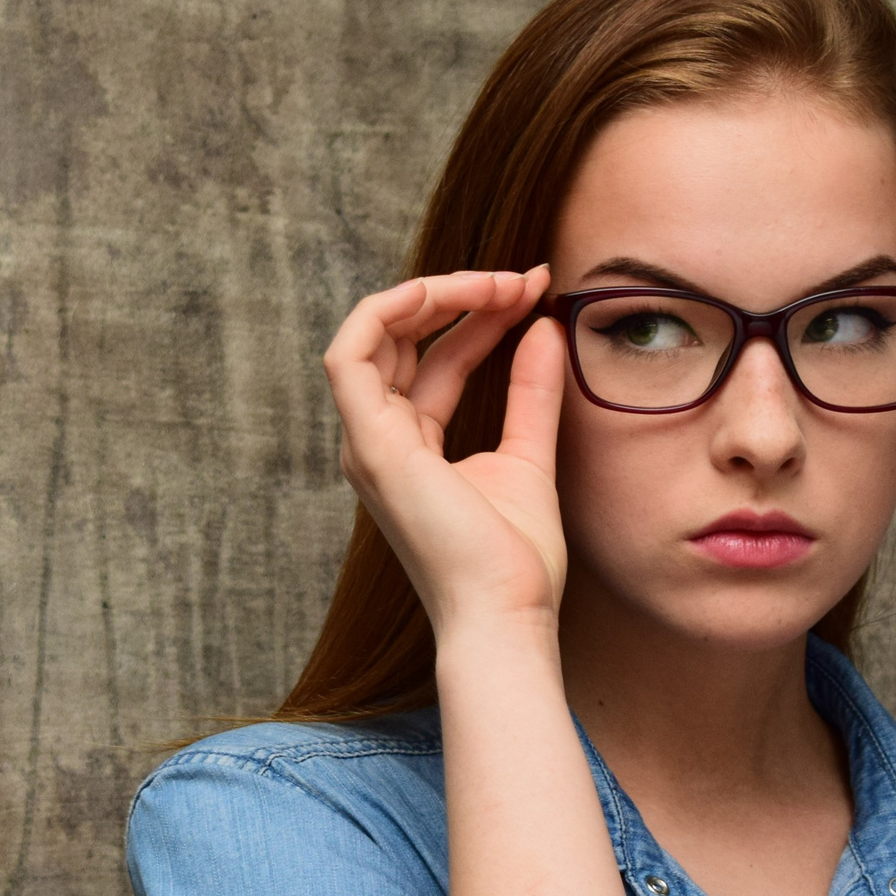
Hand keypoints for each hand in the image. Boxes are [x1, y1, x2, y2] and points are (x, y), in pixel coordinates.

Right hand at [323, 267, 570, 637]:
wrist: (506, 615)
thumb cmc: (515, 562)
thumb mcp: (530, 456)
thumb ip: (532, 391)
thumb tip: (544, 327)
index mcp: (408, 448)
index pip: (435, 359)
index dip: (482, 316)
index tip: (537, 292)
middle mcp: (378, 442)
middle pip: (401, 340)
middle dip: (461, 296)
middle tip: (524, 280)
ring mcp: (367, 444)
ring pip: (373, 335)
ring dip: (434, 295)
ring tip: (500, 283)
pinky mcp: (370, 446)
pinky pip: (351, 354)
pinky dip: (388, 311)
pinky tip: (444, 291)